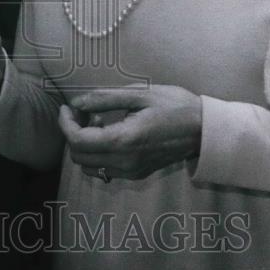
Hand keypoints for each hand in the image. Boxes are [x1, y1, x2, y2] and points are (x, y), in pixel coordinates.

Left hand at [58, 85, 202, 181]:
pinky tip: (110, 134)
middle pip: (78, 156)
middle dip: (72, 133)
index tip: (67, 107)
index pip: (77, 140)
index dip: (65, 123)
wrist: (205, 130)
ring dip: (84, 145)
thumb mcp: (139, 94)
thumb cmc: (174, 105)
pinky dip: (97, 153)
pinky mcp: (137, 174)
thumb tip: (76, 102)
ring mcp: (131, 171)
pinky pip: (104, 169)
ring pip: (88, 166)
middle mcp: (124, 162)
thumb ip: (104, 99)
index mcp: (123, 140)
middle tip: (83, 112)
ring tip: (98, 123)